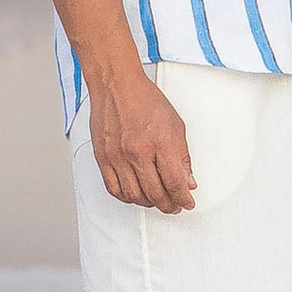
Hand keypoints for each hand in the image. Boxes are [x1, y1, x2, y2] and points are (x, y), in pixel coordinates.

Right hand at [89, 68, 197, 212]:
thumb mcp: (176, 125)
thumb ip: (183, 156)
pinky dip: (127, 198)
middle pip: (156, 194)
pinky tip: (136, 195)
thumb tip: (188, 181)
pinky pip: (114, 189)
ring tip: (157, 200)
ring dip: (149, 203)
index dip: (183, 198)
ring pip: (135, 196)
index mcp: (160, 142)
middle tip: (174, 205)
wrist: (116, 85)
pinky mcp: (103, 158)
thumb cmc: (145, 100)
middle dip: (169, 205)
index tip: (187, 202)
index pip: (175, 183)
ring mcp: (118, 156)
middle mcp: (137, 152)